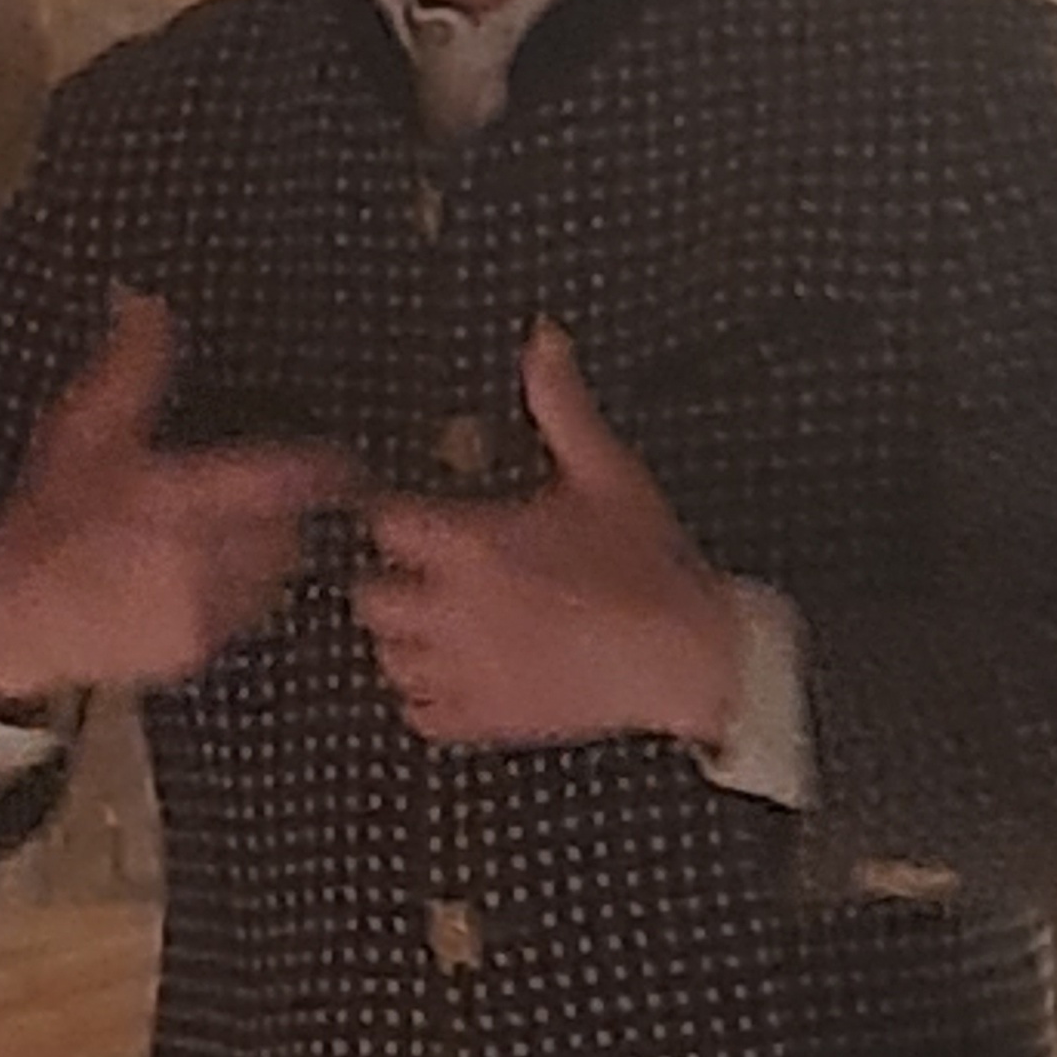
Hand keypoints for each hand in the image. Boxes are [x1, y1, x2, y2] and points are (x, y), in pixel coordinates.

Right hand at [0, 295, 352, 709]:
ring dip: (270, 552)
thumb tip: (146, 295)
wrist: (8, 615)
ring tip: (241, 532)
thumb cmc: (48, 514)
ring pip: (275, 575)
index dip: (324, 468)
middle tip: (275, 491)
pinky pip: (246, 613)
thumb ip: (131, 362)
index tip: (335, 459)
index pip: (291, 480)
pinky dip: (241, 592)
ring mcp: (207, 611)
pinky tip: (206, 575)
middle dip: (288, 511)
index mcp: (187, 497)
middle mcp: (210, 558)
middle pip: (291, 530)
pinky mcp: (199, 650)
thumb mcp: (85, 428)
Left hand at [355, 322, 740, 754]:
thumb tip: (543, 339)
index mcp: (475, 544)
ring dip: (406, 638)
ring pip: (388, 657)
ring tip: (439, 620)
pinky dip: (427, 695)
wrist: (687, 654)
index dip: (398, 515)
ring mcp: (468, 670)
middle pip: (369, 596)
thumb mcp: (604, 470)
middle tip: (426, 570)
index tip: (416, 515)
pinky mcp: (488, 717)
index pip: (386, 524)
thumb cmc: (648, 566)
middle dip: (393, 578)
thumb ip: (559, 402)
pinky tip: (456, 671)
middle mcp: (457, 610)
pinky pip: (419, 714)